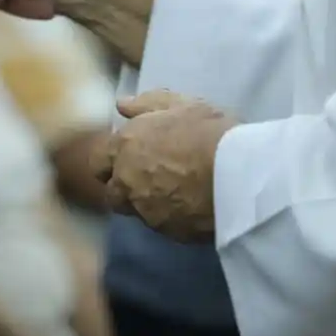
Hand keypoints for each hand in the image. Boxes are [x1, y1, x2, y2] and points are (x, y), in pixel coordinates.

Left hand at [90, 91, 236, 242]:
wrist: (238, 174)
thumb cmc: (208, 131)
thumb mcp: (181, 104)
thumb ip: (146, 104)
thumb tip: (121, 106)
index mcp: (123, 147)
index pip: (97, 162)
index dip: (110, 162)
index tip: (126, 160)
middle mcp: (126, 181)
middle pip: (112, 193)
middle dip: (124, 188)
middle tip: (150, 181)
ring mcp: (145, 210)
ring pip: (136, 212)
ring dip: (146, 205)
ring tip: (174, 195)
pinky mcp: (168, 232)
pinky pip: (163, 226)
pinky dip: (172, 218)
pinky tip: (192, 208)